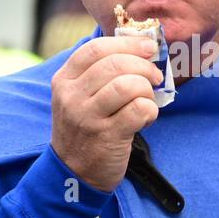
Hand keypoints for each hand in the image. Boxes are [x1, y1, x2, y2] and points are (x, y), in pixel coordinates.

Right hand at [50, 35, 162, 192]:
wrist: (74, 174)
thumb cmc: (84, 130)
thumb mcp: (78, 97)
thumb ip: (99, 73)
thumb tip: (140, 48)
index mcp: (64, 80)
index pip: (96, 48)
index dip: (127, 43)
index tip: (147, 47)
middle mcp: (72, 96)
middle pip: (115, 64)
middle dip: (143, 66)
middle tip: (154, 77)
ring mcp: (87, 117)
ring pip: (127, 85)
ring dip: (146, 89)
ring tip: (147, 99)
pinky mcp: (107, 136)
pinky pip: (139, 109)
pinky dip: (150, 110)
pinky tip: (146, 117)